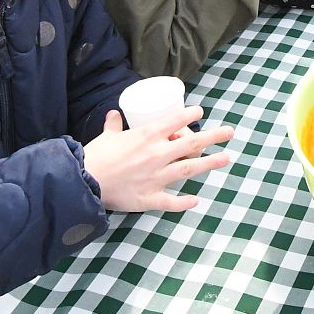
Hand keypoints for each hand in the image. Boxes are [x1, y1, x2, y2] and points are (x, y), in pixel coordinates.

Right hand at [82, 108, 234, 211]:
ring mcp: (156, 177)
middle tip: (230, 133)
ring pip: (189, 168)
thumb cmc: (95, 156)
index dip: (190, 114)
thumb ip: (113, 125)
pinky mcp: (150, 198)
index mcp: (147, 136)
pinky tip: (196, 200)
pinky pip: (171, 201)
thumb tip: (113, 114)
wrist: (83, 181)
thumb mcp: (106, 136)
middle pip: (191, 143)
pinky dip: (184, 202)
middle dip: (213, 136)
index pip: (175, 120)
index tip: (200, 112)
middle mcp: (157, 154)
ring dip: (210, 163)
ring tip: (227, 158)